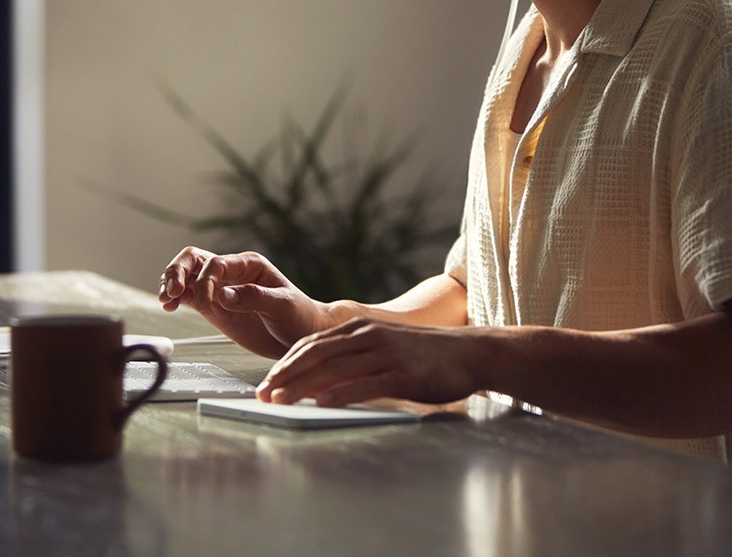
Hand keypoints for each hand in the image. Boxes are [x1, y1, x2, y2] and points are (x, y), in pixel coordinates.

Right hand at [158, 247, 331, 358]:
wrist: (302, 337)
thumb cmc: (300, 316)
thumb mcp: (283, 305)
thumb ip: (254, 298)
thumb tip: (223, 295)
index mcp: (250, 265)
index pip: (217, 263)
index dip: (205, 280)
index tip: (207, 302)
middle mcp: (233, 273)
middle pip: (195, 261)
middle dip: (178, 272)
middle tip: (172, 292)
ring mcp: (222, 290)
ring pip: (188, 277)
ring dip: (172, 283)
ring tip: (166, 300)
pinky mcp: (216, 308)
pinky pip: (190, 297)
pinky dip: (176, 298)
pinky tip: (169, 306)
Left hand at [255, 318, 481, 406]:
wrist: (470, 352)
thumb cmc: (424, 356)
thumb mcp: (384, 349)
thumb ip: (354, 362)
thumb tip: (319, 387)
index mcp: (361, 327)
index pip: (312, 343)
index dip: (285, 363)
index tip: (266, 382)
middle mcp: (368, 335)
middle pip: (316, 353)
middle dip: (285, 375)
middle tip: (262, 395)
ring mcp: (385, 353)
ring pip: (334, 368)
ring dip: (302, 385)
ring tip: (280, 401)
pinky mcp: (402, 373)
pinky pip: (365, 384)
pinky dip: (340, 393)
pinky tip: (322, 404)